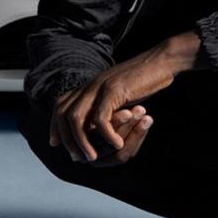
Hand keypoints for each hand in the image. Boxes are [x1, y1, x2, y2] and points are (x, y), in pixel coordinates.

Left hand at [48, 30, 200, 163]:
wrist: (162, 60)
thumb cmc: (144, 78)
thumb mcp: (119, 91)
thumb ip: (106, 103)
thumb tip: (98, 122)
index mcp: (89, 85)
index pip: (61, 105)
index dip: (55, 125)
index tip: (55, 142)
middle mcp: (90, 85)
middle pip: (64, 114)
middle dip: (67, 139)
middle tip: (76, 157)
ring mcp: (100, 86)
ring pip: (78, 118)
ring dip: (82, 141)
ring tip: (92, 157)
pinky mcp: (114, 90)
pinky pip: (102, 117)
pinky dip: (107, 134)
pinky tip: (118, 144)